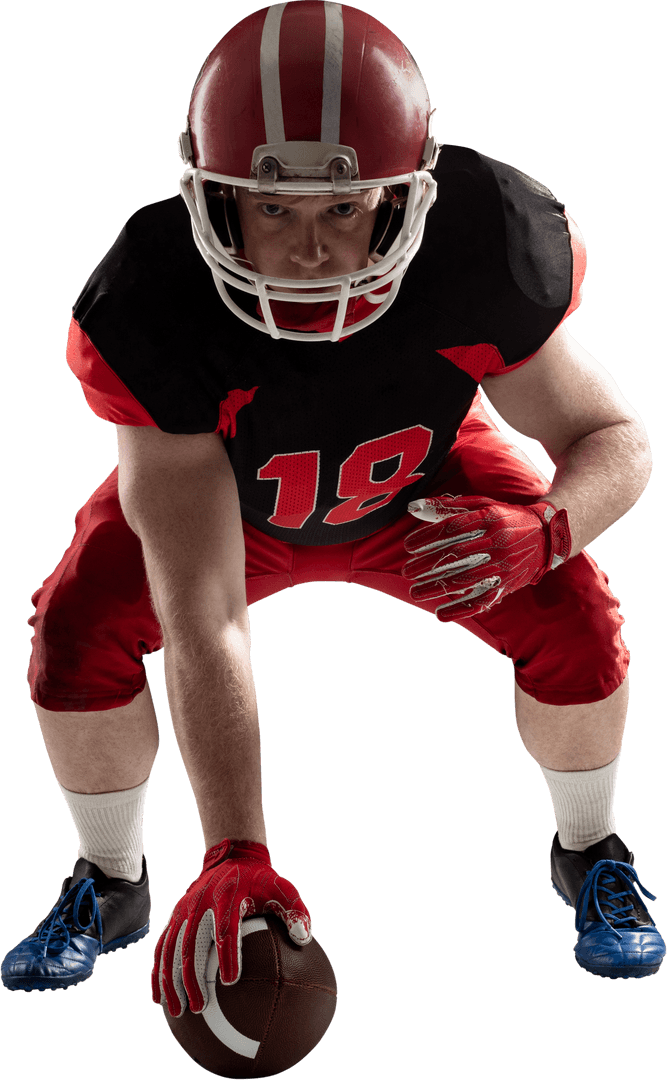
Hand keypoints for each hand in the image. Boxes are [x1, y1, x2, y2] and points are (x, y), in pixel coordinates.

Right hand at [151, 838, 311, 1016]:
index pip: (226, 928)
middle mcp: (201, 903)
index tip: (230, 982)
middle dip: (192, 977)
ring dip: (170, 980)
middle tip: (200, 1007)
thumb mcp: (282, 888)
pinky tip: (159, 998)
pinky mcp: (175, 916)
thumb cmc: (260, 880)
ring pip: (170, 949)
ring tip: (175, 1010)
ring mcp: (184, 910)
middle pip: (192, 944)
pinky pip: (161, 946)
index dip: (227, 954)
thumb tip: (305, 938)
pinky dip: (157, 972)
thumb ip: (295, 910)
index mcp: (228, 897)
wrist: (231, 856)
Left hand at [403, 494, 570, 620]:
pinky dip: (460, 609)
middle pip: (457, 555)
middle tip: (406, 572)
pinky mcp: (507, 585)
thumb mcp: (480, 505)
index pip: (452, 529)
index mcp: (489, 518)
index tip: (407, 546)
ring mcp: (503, 565)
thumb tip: (412, 508)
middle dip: (427, 565)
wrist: (547, 535)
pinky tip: (440, 614)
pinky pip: (482, 600)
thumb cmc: (505, 517)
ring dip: (437, 588)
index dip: (427, 538)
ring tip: (415, 592)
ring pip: (466, 579)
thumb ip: (446, 507)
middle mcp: (497, 542)